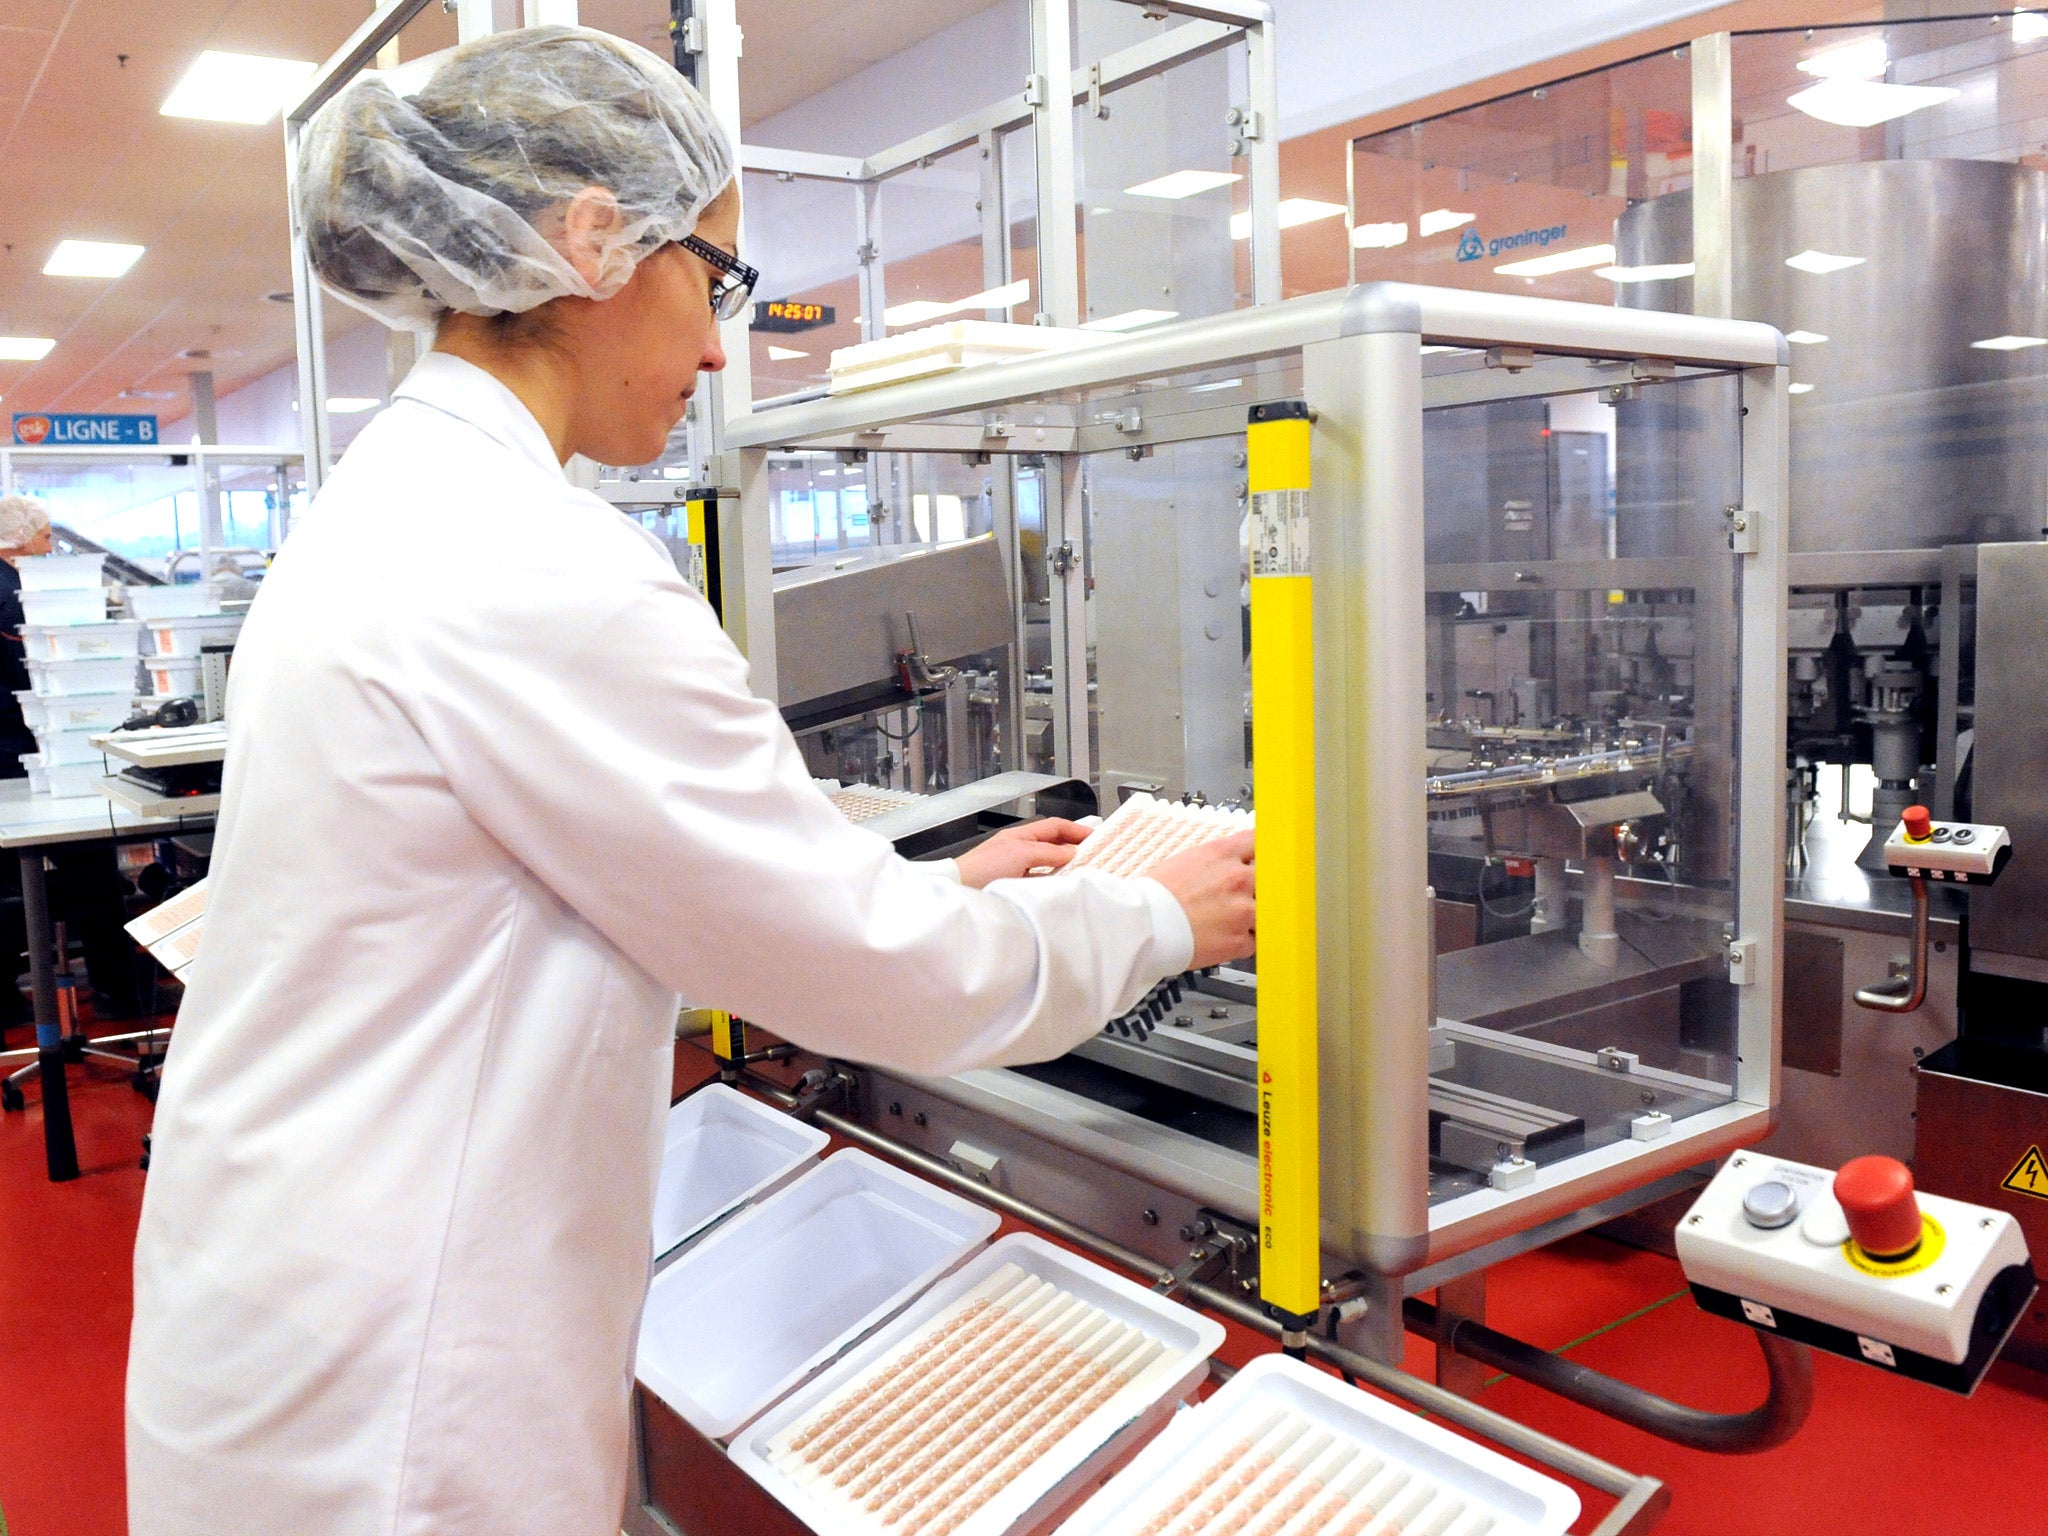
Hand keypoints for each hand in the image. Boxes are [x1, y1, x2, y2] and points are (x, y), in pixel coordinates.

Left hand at [954, 818, 1091, 888]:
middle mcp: (1019, 849)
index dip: (1076, 829)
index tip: (1095, 837)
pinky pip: (1039, 880)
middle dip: (1073, 847)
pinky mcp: (1014, 885)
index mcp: (1020, 836)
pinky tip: (1060, 888)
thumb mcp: (1021, 854)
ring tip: (1081, 872)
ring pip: (1048, 864)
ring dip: (1064, 866)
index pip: (1055, 826)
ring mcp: (1016, 867)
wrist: (960, 890)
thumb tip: (1071, 852)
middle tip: (1094, 855)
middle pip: (1053, 844)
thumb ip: (1048, 852)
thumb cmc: (982, 868)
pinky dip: (1052, 882)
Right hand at [1145, 831, 1255, 968]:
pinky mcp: (1240, 940)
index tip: (1264, 856)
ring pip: (1268, 910)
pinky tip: (1225, 937)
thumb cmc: (1156, 896)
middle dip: (1262, 884)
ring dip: (1255, 914)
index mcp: (1222, 854)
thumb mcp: (1187, 860)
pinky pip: (1256, 939)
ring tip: (1232, 920)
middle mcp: (1238, 879)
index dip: (1261, 850)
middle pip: (1272, 876)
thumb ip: (1218, 860)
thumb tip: (1233, 862)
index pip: (1258, 841)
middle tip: (1247, 893)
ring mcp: (1243, 910)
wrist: (1144, 927)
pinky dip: (1244, 940)